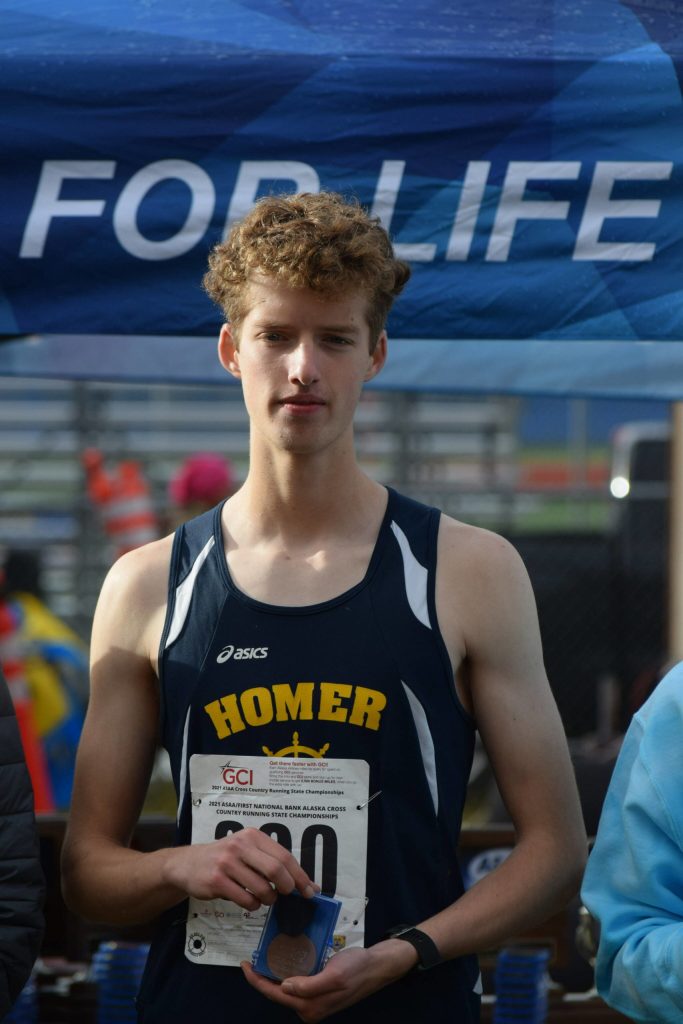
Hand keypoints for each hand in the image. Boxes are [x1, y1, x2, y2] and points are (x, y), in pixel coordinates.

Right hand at [165, 828, 317, 910]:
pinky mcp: (217, 880)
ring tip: (265, 898)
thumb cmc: (224, 859)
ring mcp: (227, 862)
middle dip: (288, 887)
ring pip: (262, 888)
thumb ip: (269, 861)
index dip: (300, 875)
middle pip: (276, 869)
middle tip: (287, 895)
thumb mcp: (245, 850)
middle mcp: (240, 845)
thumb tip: (303, 883)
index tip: (311, 891)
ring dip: (269, 899)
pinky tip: (249, 901)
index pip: (284, 856)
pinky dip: (253, 905)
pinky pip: (246, 899)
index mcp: (252, 836)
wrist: (187, 864)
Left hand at [241, 940, 416, 1021]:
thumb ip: (310, 986)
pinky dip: (287, 971)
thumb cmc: (358, 969)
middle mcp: (309, 1008)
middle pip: (277, 993)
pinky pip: (296, 983)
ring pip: (286, 988)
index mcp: (310, 1007)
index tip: (245, 965)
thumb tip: (284, 988)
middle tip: (251, 958)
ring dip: (274, 973)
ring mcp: (313, 1001)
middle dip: (262, 977)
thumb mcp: (335, 975)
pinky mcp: (318, 992)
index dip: (256, 981)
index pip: (275, 995)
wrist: (377, 967)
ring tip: (263, 956)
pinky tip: (283, 958)